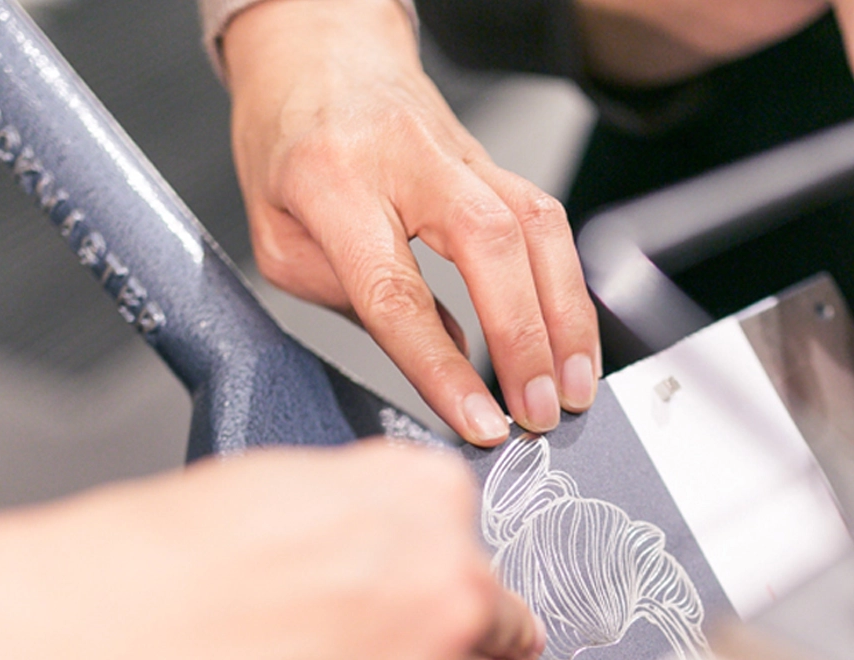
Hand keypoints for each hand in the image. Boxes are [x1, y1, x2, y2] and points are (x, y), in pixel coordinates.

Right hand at [0, 442, 596, 659]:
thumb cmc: (130, 578)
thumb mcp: (252, 489)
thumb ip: (343, 508)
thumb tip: (368, 537)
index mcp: (408, 500)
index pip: (459, 520)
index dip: (431, 552)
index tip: (423, 568)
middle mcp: (441, 584)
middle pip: (494, 607)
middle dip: (471, 622)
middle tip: (439, 634)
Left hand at [222, 0, 600, 444]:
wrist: (313, 45)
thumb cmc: (288, 144)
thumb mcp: (279, 238)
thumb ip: (356, 303)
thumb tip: (447, 352)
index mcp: (333, 181)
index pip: (398, 292)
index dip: (444, 366)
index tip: (478, 421)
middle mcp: (405, 156)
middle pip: (490, 245)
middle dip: (525, 339)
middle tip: (541, 411)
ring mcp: (459, 151)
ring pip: (536, 226)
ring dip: (565, 316)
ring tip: (574, 387)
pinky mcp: (492, 158)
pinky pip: (546, 219)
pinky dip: (568, 285)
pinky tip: (574, 337)